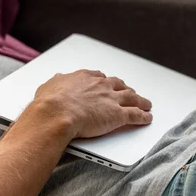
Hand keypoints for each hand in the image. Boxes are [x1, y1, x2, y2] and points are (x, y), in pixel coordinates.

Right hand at [33, 70, 152, 138]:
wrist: (56, 113)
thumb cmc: (50, 102)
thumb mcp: (48, 87)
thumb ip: (56, 82)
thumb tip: (57, 79)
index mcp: (84, 78)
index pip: (99, 77)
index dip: (105, 82)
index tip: (107, 83)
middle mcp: (100, 86)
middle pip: (118, 85)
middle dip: (125, 89)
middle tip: (129, 92)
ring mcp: (111, 99)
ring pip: (131, 98)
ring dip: (140, 101)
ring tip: (146, 104)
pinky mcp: (117, 115)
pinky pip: (135, 114)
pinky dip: (143, 116)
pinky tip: (147, 118)